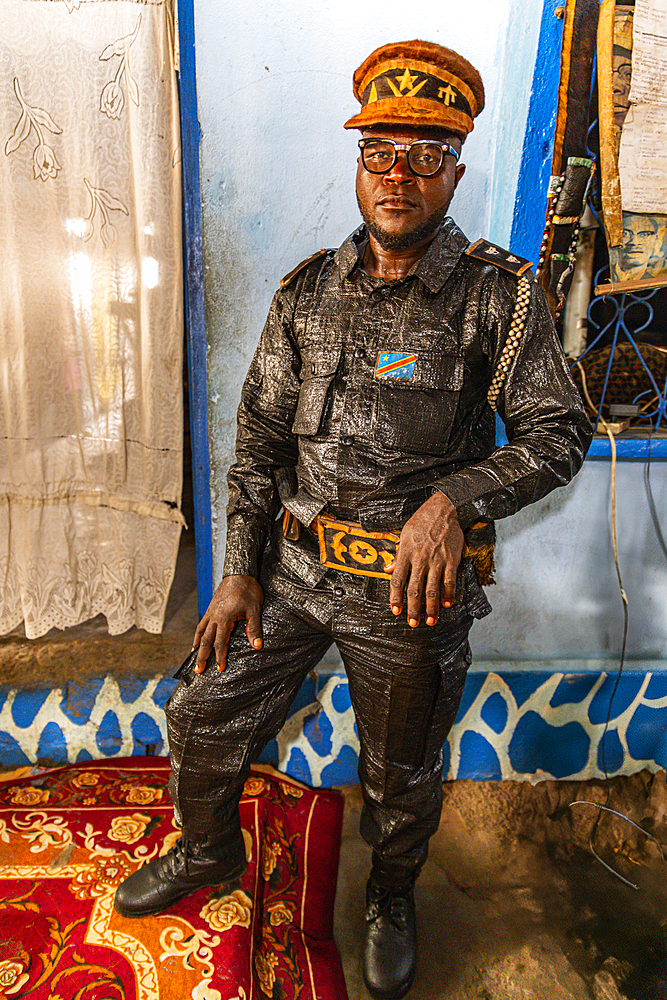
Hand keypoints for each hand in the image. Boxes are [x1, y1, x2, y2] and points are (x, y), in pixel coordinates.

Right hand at [192, 575, 263, 672]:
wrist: (240, 572)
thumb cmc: (248, 590)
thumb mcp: (254, 609)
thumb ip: (254, 628)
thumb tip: (257, 645)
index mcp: (224, 618)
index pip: (221, 642)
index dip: (220, 656)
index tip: (220, 668)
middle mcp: (214, 616)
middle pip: (205, 640)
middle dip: (202, 656)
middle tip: (198, 671)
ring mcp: (211, 612)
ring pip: (200, 632)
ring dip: (197, 647)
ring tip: (193, 658)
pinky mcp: (210, 608)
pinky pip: (201, 624)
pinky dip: (197, 634)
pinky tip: (197, 640)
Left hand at [387, 492, 463, 626]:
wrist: (444, 509)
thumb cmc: (422, 521)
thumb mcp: (404, 535)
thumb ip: (398, 554)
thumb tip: (388, 569)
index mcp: (406, 553)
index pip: (397, 580)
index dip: (395, 597)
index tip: (396, 610)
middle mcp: (420, 559)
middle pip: (414, 589)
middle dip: (413, 609)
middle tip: (413, 622)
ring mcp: (437, 560)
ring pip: (432, 590)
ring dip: (431, 608)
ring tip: (431, 620)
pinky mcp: (451, 560)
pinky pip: (449, 581)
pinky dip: (449, 594)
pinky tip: (447, 604)